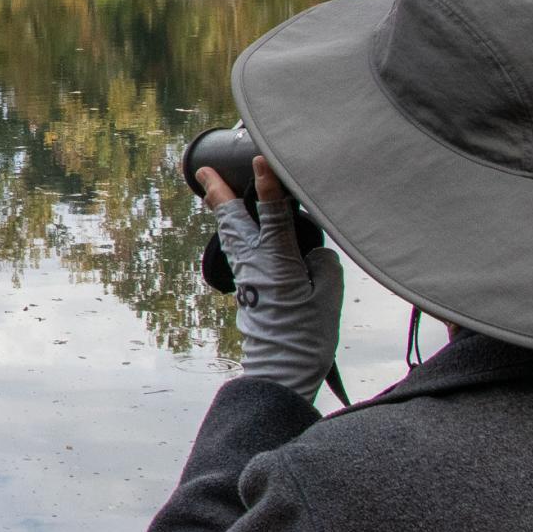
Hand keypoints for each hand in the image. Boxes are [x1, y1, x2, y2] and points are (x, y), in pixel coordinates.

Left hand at [200, 154, 343, 401]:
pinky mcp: (247, 290)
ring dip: (223, 210)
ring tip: (213, 188)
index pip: (273, 216)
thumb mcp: (328, 299)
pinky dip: (236, 233)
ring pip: (231, 234)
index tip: (260, 158)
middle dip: (219, 193)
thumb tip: (311, 254)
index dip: (268, 185)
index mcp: (279, 264)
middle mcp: (256, 265)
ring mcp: (248, 277)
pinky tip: (239, 230)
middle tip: (203, 169)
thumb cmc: (307, 339)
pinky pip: (239, 252)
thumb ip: (322, 266)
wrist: (280, 374)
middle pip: (233, 221)